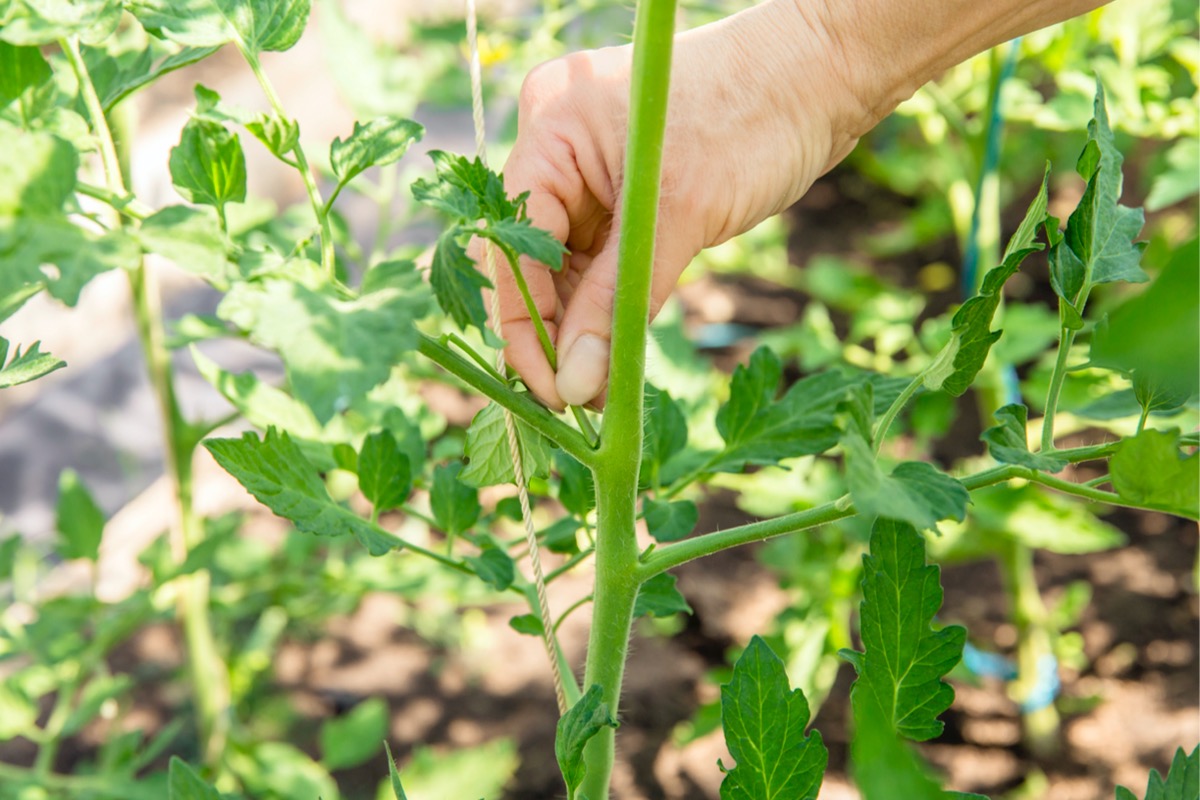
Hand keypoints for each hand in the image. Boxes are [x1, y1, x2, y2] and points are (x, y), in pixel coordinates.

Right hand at [493, 0, 864, 409]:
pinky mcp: (626, 192)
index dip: (524, 323)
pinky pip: (602, 259)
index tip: (548, 389)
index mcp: (552, 128)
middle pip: (532, 258)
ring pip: (568, 266)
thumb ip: (619, 303)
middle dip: (553, 332)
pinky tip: (615, 353)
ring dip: (583, 327)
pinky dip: (610, 304)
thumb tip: (576, 383)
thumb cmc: (754, 120)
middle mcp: (559, 146)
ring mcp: (592, 169)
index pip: (514, 243)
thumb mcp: (680, 216)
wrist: (823, 75)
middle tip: (576, 402)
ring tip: (599, 391)